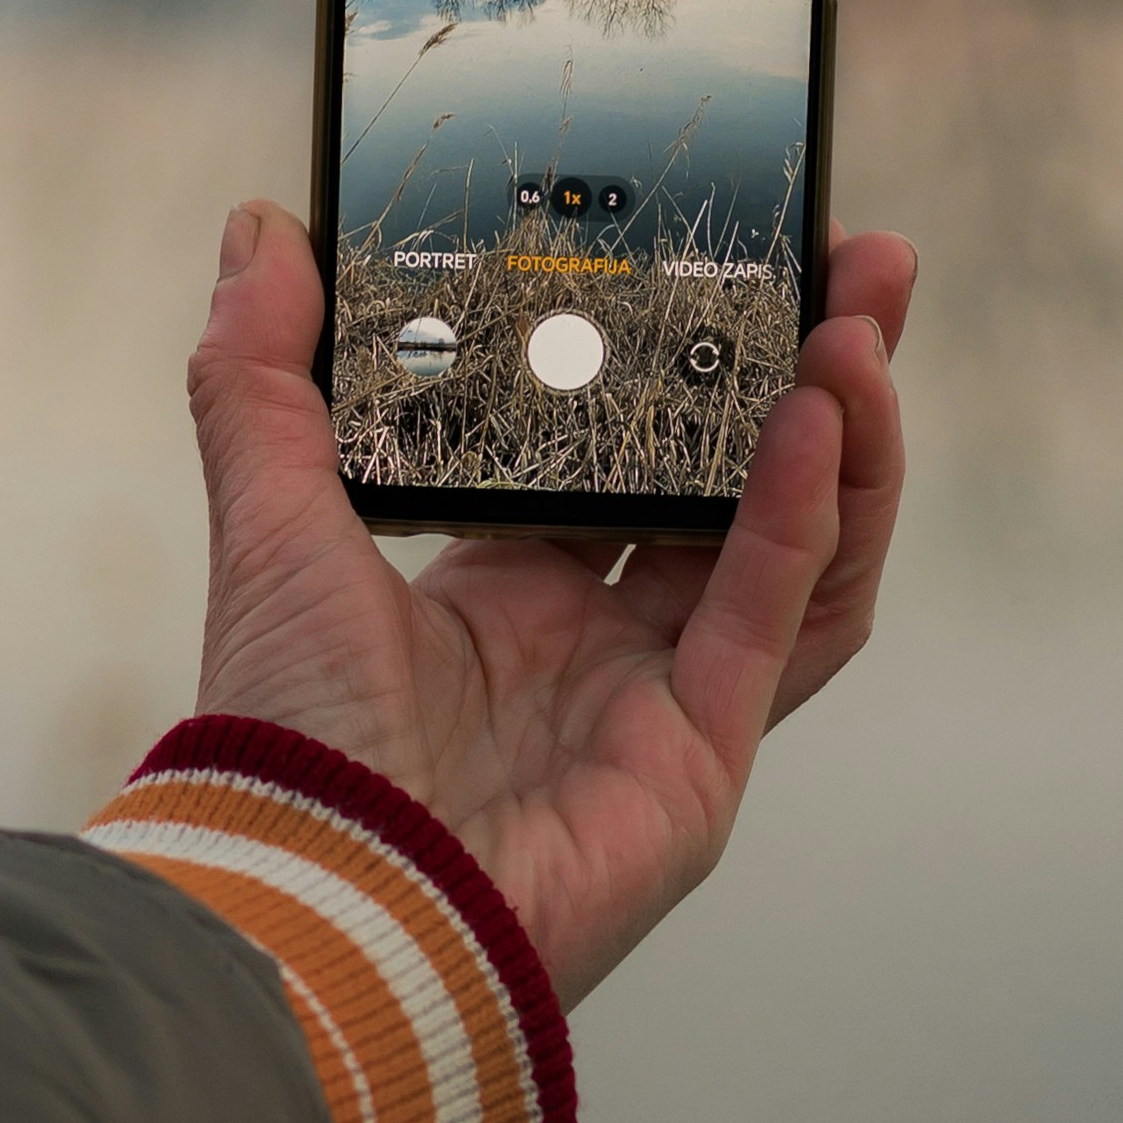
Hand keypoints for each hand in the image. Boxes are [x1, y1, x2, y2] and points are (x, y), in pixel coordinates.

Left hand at [181, 207, 915, 1010]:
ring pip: (799, 553)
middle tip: (855, 258)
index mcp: (502, 594)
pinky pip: (777, 620)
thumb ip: (262, 374)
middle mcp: (594, 646)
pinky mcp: (701, 761)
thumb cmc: (284, 736)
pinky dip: (808, 517)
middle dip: (807, 370)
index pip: (626, 451)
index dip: (681, 358)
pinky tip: (821, 414)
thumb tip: (261, 227)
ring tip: (861, 320)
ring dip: (844, 436)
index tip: (721, 251)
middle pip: (738, 487)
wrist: (314, 894)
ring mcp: (659, 706)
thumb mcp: (269, 519)